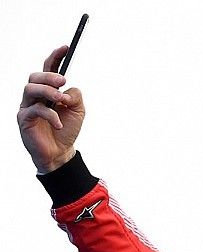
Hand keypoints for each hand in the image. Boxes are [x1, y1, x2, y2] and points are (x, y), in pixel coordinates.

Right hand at [18, 46, 85, 173]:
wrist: (60, 153)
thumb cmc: (67, 129)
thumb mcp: (78, 111)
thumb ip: (75, 97)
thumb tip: (68, 89)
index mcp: (48, 91)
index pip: (49, 69)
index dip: (56, 57)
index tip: (66, 48)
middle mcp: (35, 96)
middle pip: (35, 76)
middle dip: (49, 76)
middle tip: (63, 81)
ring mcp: (27, 106)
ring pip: (30, 89)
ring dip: (48, 91)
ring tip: (61, 100)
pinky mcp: (24, 119)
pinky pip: (34, 110)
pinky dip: (50, 115)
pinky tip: (59, 123)